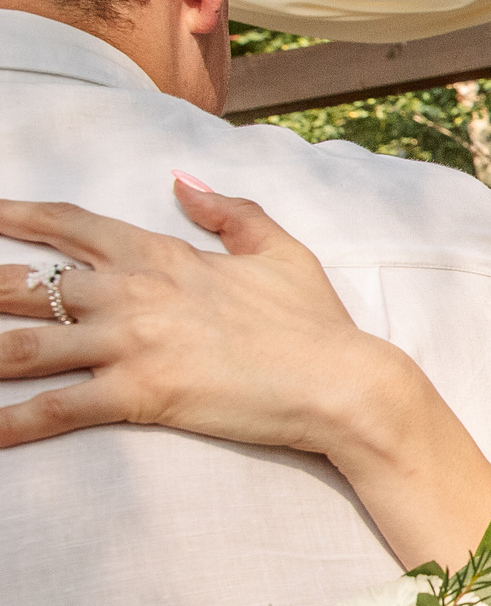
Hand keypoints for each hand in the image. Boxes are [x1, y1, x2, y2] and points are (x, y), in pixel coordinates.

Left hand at [0, 182, 402, 454]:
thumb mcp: (280, 252)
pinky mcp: (139, 394)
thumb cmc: (316, 322)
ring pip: (20, 347)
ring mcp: (131, 343)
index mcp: (161, 254)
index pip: (67, 224)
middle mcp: (132, 292)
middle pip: (21, 284)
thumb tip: (184, 180)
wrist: (343, 381)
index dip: (10, 215)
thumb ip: (230, 212)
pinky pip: (55, 410)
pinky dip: (10, 425)